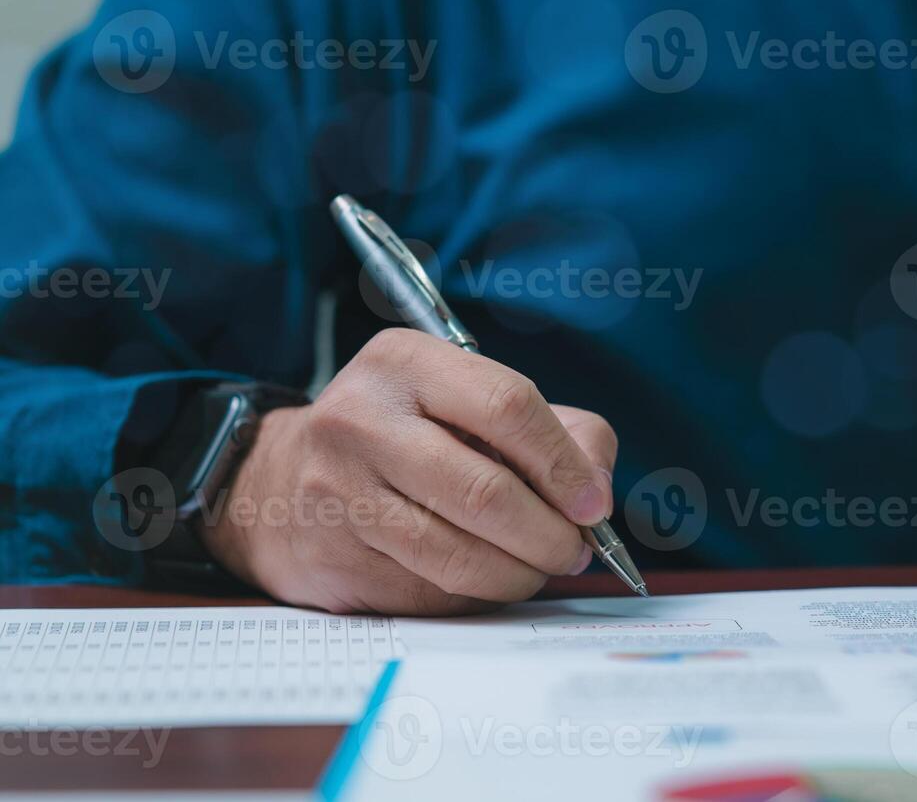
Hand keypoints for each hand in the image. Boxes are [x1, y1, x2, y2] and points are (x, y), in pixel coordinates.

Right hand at [197, 329, 618, 614]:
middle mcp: (362, 419)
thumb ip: (557, 430)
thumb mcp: (470, 401)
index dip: (563, 464)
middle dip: (549, 534)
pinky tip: (486, 580)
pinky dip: (476, 594)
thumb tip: (597, 492)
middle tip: (574, 550)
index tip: (593, 505)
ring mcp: (338, 491)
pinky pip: (429, 591)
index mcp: (406, 362)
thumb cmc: (404, 437)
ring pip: (458, 553)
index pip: (508, 405)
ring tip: (539, 568)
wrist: (279, 483)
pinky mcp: (333, 556)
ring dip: (519, 573)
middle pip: (486, 491)